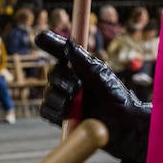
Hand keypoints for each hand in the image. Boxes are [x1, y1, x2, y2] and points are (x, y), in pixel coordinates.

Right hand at [35, 30, 150, 162]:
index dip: (50, 44)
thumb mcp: (101, 75)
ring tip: (76, 103)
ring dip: (59, 97)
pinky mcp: (60, 117)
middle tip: (77, 87)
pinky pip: (46, 111)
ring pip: (48, 93)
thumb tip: (68, 44)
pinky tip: (67, 113)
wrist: (122, 126)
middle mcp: (70, 81)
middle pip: (52, 73)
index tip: (40, 37)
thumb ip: (83, 61)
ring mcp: (64, 99)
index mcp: (80, 68)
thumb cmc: (117, 98)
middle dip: (61, 79)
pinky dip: (54, 111)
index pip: (61, 52)